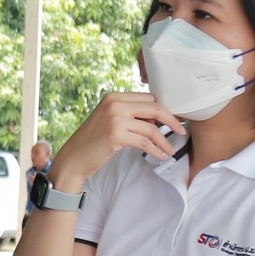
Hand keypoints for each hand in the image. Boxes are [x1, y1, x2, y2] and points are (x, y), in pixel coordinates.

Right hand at [53, 91, 183, 183]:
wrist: (74, 158)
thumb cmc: (93, 142)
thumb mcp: (109, 120)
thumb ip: (130, 114)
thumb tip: (157, 118)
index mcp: (114, 96)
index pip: (148, 98)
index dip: (163, 109)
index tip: (172, 120)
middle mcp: (114, 103)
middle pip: (154, 108)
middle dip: (171, 120)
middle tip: (181, 131)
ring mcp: (115, 118)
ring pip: (152, 128)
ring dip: (164, 140)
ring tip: (170, 150)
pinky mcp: (116, 135)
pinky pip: (144, 142)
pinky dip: (156, 150)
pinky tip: (161, 155)